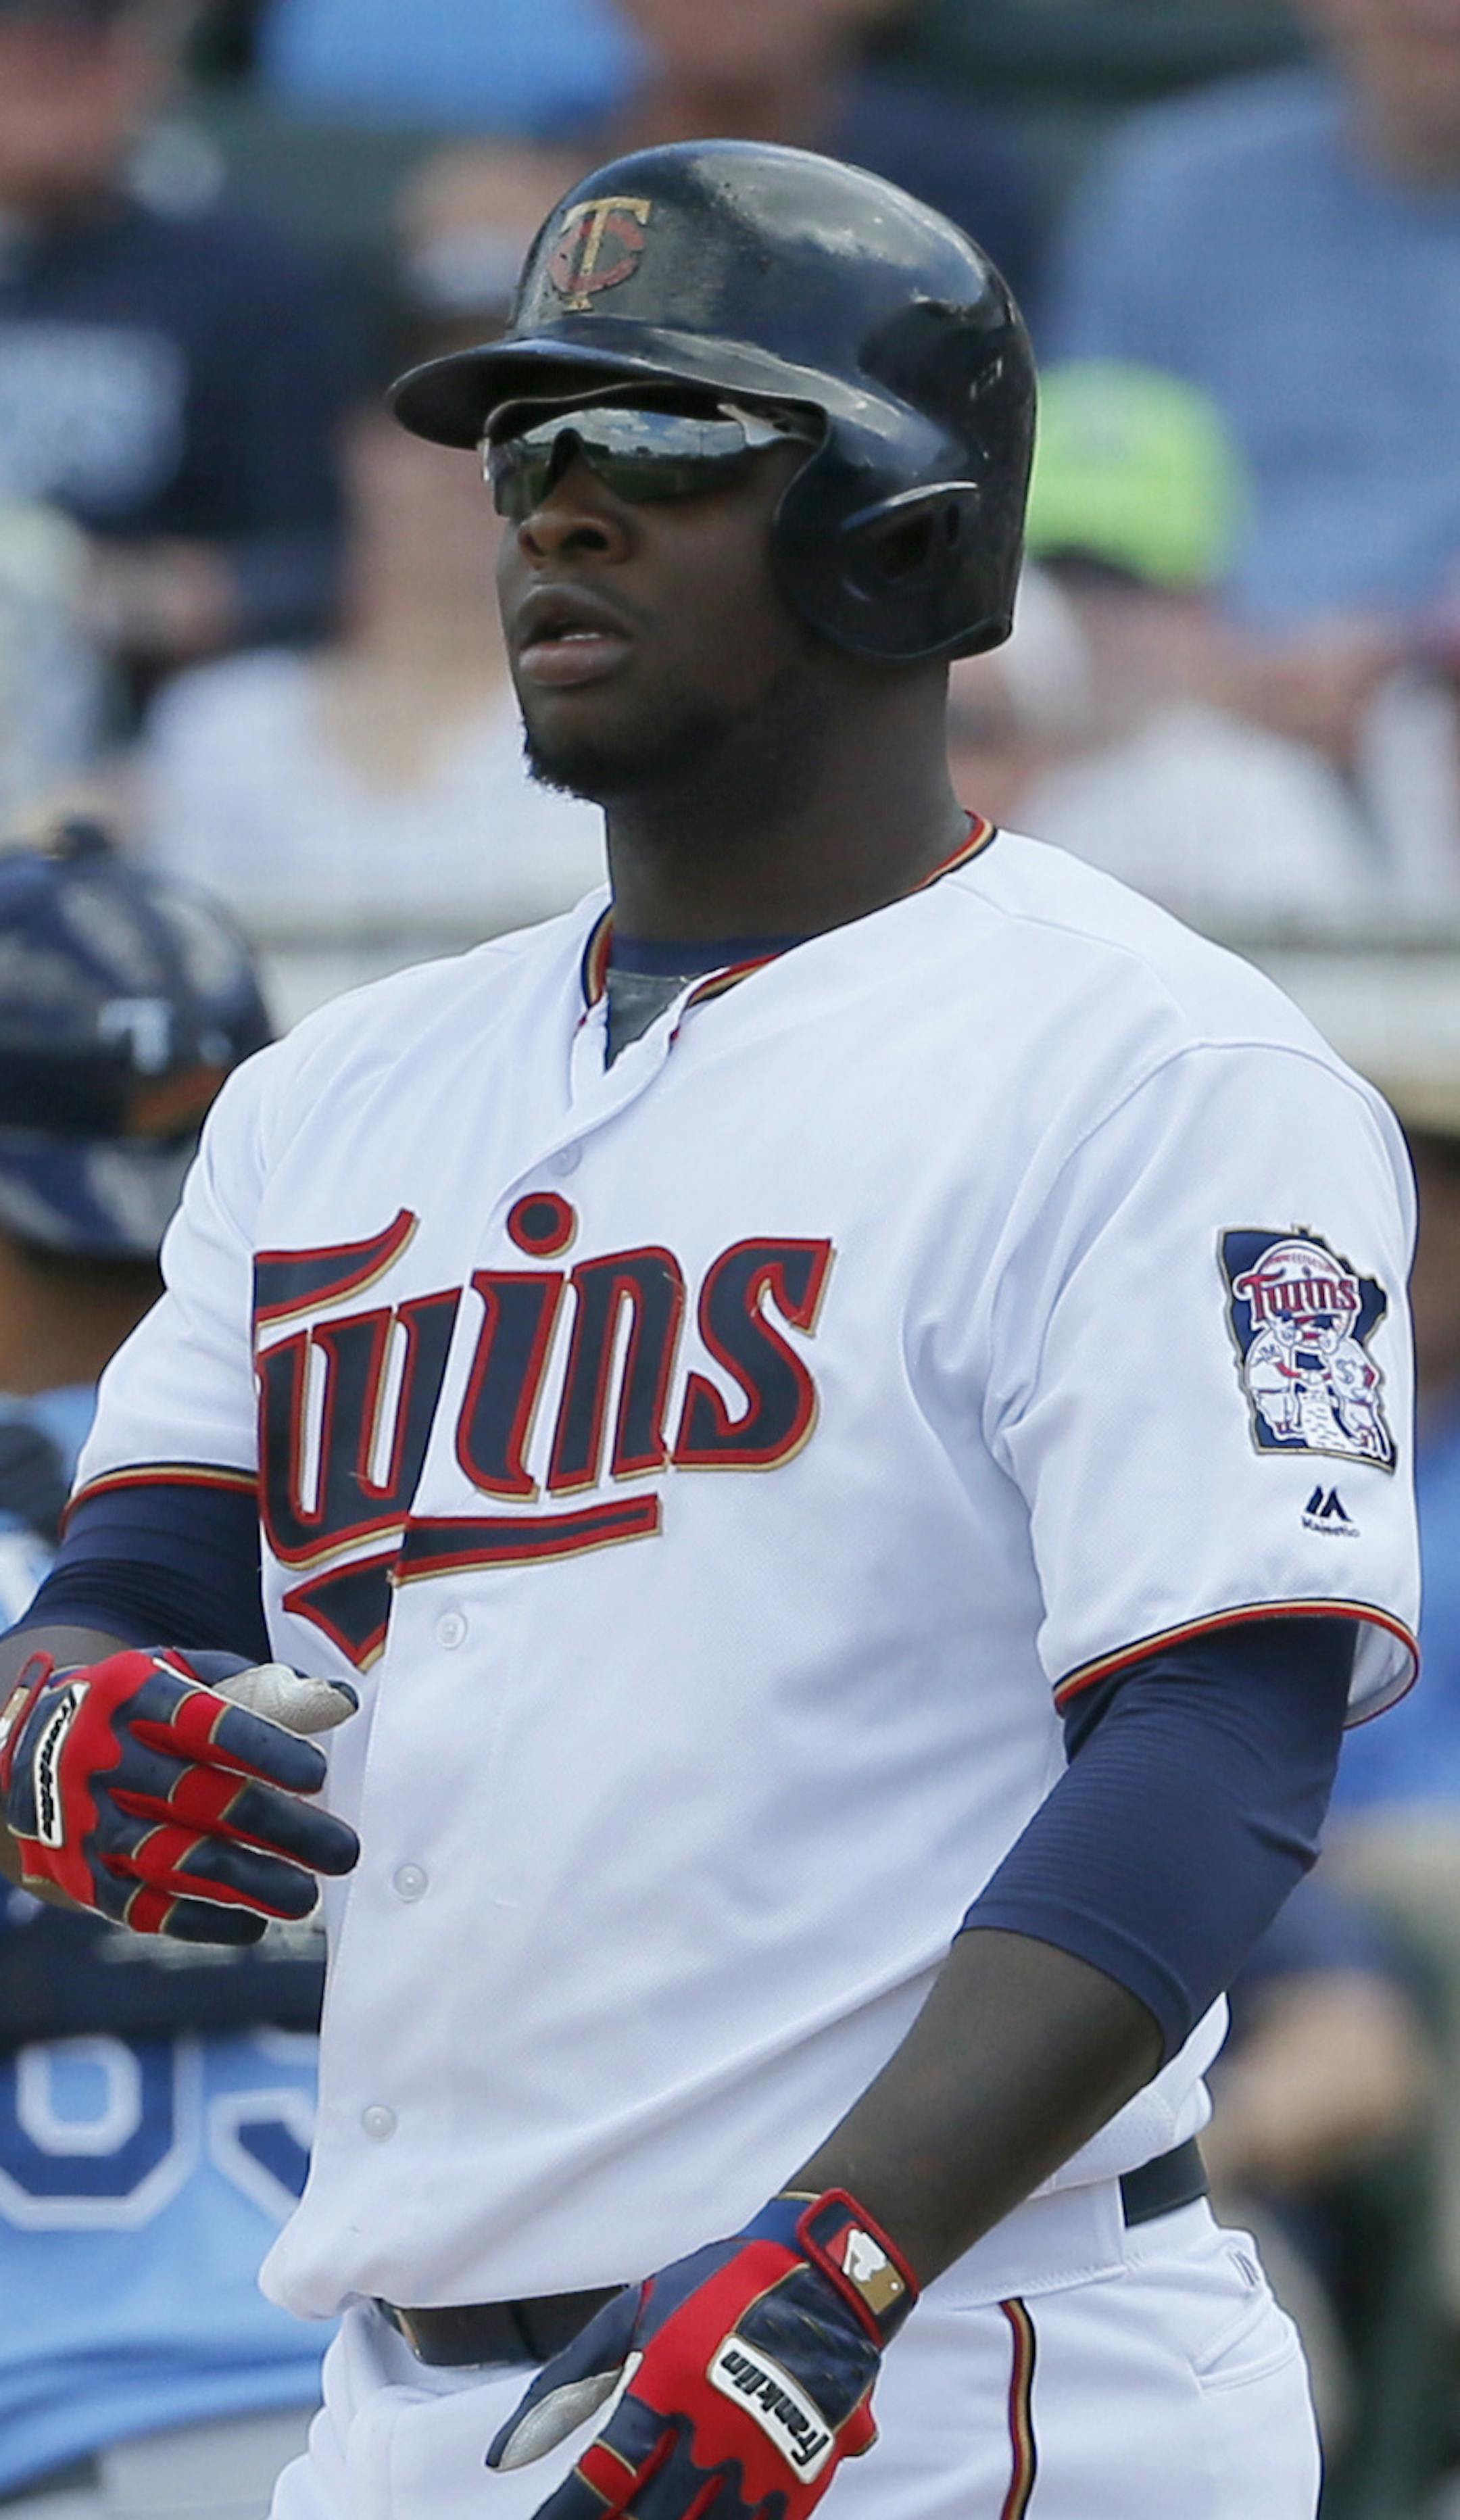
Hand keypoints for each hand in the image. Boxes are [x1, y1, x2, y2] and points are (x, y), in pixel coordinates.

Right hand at [0, 1646, 359, 1941]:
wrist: (33, 1747)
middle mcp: (101, 1755)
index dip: (261, 1748)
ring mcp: (84, 1817)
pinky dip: (198, 1920)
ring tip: (304, 1897)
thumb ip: (259, 1687)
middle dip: (276, 1827)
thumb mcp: (182, 1675)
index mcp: (132, 1694)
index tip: (317, 1775)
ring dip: (244, 1882)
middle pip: (196, 1796)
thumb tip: (342, 1702)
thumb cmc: (139, 1711)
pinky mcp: (78, 1871)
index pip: (202, 1721)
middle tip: (341, 1850)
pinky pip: (139, 1905)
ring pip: (170, 1856)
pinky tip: (251, 1923)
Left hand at [488, 2189, 916, 2519]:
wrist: (826, 2273)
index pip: (602, 2479)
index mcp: (667, 2386)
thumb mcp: (633, 2314)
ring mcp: (764, 2459)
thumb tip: (499, 2458)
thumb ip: (566, 2383)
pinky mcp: (804, 2477)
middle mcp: (714, 2430)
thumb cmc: (716, 2288)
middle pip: (649, 2517)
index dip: (566, 2515)